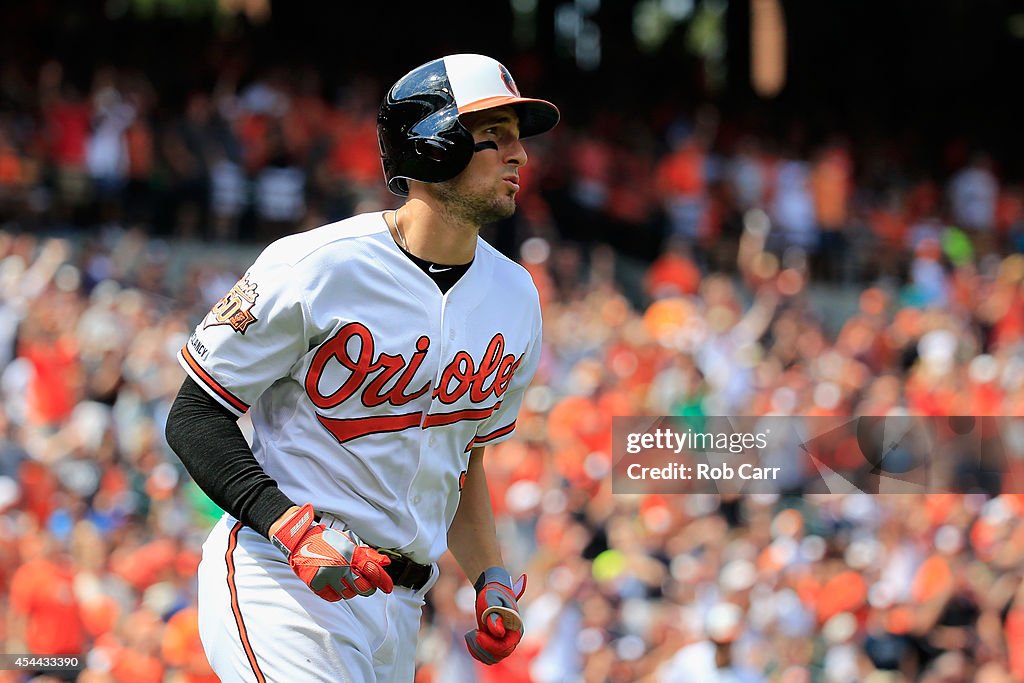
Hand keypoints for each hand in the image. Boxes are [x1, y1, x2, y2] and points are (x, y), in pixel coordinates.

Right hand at [270, 503, 392, 600]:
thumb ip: (366, 554)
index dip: (383, 580)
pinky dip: (336, 593)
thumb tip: (384, 562)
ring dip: (350, 589)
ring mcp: (328, 576)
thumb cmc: (325, 540)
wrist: (300, 540)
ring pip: (349, 594)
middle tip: (363, 582)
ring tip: (344, 579)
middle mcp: (341, 566)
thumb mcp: (348, 542)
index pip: (372, 569)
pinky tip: (334, 584)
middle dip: (367, 587)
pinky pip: (333, 597)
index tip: (388, 587)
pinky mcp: (317, 584)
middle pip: (363, 588)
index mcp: (350, 553)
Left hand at [464, 567, 525, 664]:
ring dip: (477, 650)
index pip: (505, 647)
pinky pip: (485, 656)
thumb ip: (494, 616)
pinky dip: (475, 651)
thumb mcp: (491, 601)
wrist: (491, 590)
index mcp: (516, 628)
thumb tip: (498, 632)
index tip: (477, 633)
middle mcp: (512, 638)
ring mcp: (504, 642)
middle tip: (473, 633)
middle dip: (482, 648)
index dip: (490, 645)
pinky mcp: (495, 643)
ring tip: (471, 634)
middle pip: (498, 655)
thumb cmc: (492, 592)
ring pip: (491, 659)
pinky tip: (470, 637)